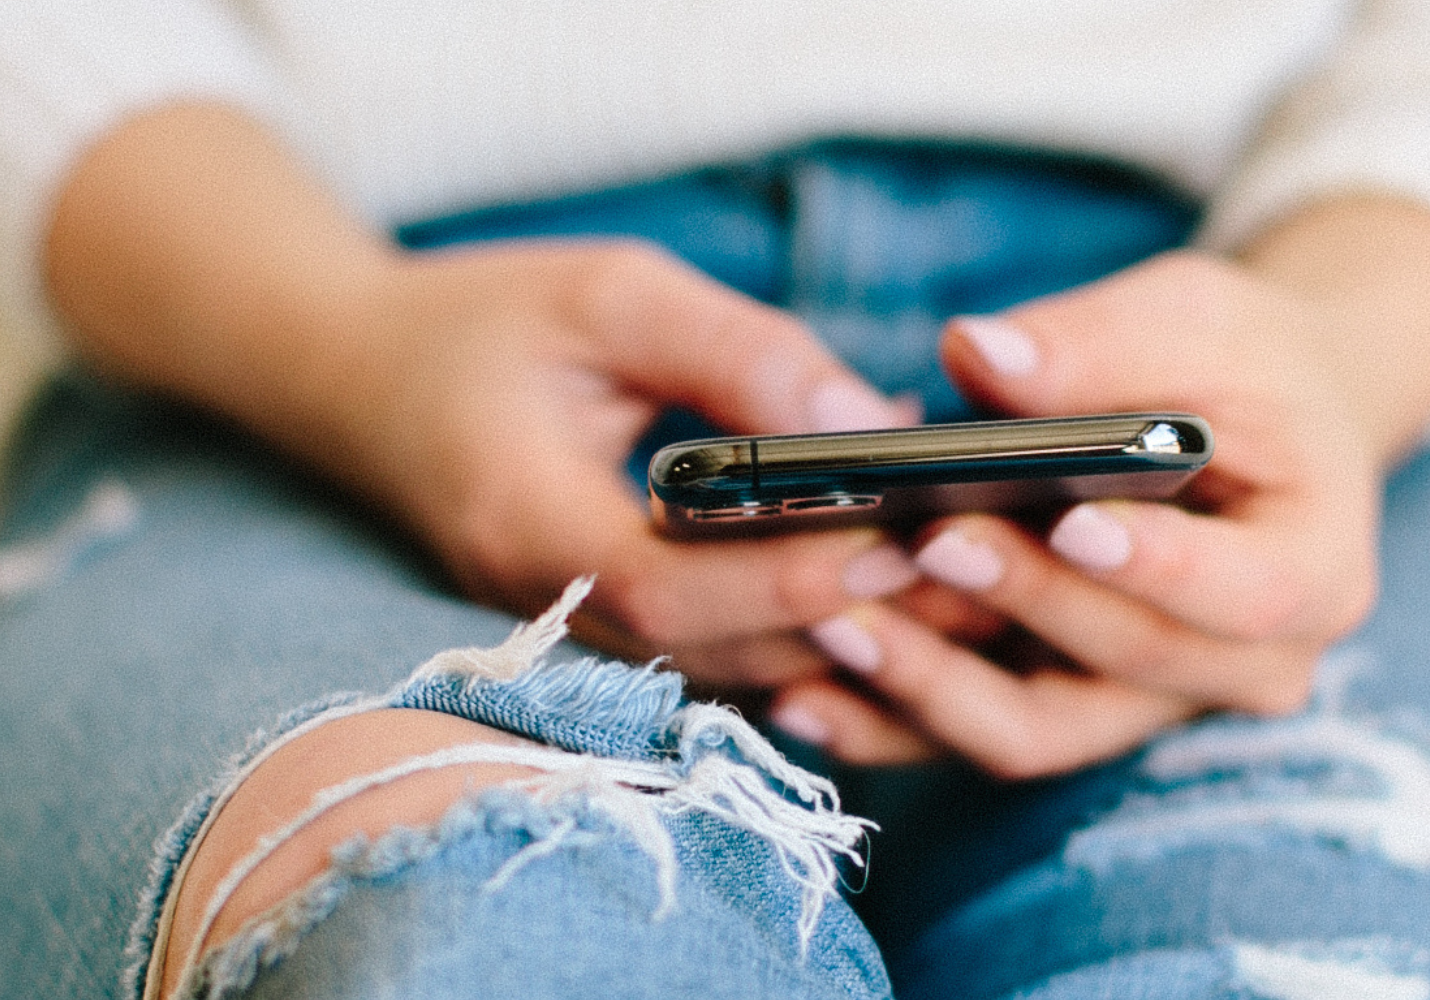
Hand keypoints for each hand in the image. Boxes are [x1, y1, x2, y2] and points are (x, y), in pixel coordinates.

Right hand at [341, 240, 922, 685]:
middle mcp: (542, 602)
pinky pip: (709, 652)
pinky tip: (873, 587)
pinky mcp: (595, 622)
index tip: (898, 540)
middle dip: (844, 622)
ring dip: (836, 637)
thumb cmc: (481, 320)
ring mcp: (567, 627)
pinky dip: (795, 628)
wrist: (361, 376)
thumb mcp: (609, 296)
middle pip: (713, 652)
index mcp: (522, 520)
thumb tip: (866, 425)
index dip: (783, 580)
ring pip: (723, 668)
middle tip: (971, 575)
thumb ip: (736, 352)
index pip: (665, 590)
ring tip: (951, 584)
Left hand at [771, 249, 1382, 774]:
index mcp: (1309, 572)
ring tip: (824, 624)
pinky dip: (886, 718)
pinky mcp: (1056, 707)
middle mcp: (1237, 666)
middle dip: (1013, 601)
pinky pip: (966, 735)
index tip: (1068, 523)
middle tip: (916, 540)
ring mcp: (1140, 703)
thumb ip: (1096, 346)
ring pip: (1029, 729)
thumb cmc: (1234, 368)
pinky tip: (796, 693)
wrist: (1239, 429)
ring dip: (926, 684)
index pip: (1241, 594)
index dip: (1155, 568)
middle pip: (1120, 662)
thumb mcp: (1191, 324)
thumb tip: (977, 353)